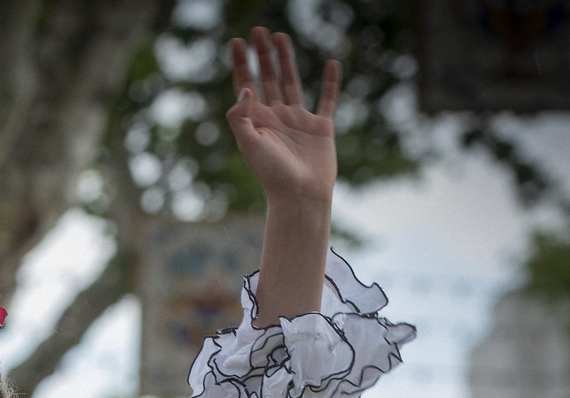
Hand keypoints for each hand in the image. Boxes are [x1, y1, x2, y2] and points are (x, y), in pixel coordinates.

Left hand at [228, 28, 339, 205]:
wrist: (300, 195)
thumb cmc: (272, 174)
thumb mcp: (249, 144)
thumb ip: (241, 117)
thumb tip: (246, 88)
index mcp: (257, 121)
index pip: (247, 85)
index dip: (242, 64)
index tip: (237, 41)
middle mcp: (276, 117)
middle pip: (268, 78)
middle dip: (263, 55)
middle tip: (259, 30)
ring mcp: (299, 121)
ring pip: (292, 82)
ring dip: (287, 59)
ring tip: (281, 37)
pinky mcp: (321, 127)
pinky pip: (327, 99)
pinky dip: (330, 82)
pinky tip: (332, 63)